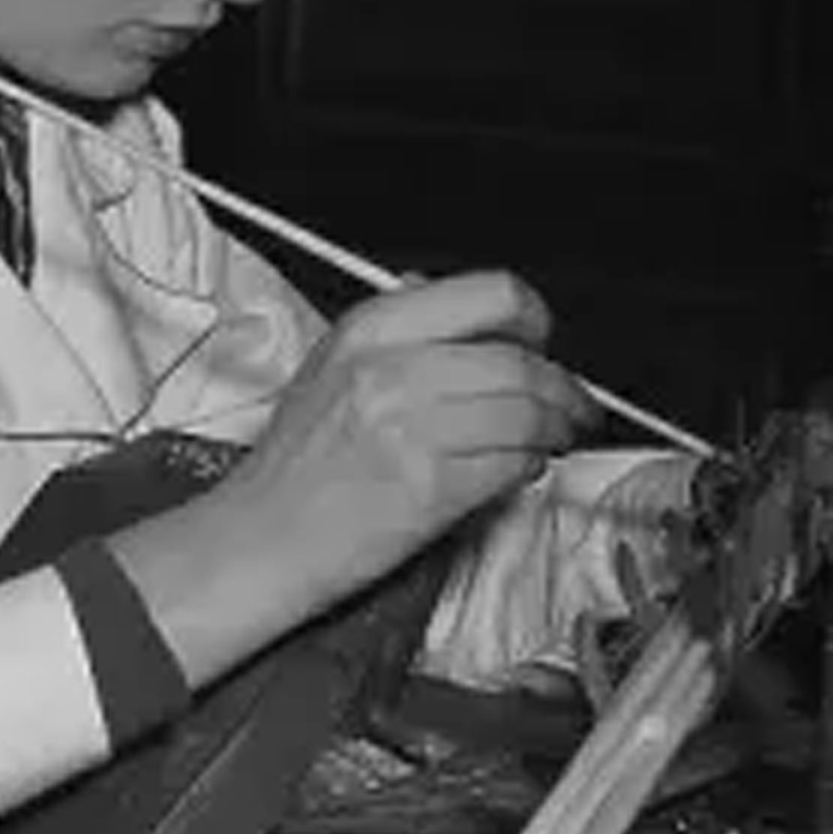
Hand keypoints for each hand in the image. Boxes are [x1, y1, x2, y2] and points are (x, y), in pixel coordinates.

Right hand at [225, 270, 590, 602]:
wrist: (262, 538)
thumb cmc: (296, 464)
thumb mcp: (332, 369)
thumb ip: (404, 333)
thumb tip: (482, 318)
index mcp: (367, 330)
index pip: (494, 295)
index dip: (534, 323)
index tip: (540, 345)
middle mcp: (389, 370)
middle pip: (522, 363)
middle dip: (564, 390)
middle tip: (570, 407)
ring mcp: (411, 429)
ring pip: (529, 414)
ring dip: (554, 432)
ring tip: (548, 441)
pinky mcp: (433, 488)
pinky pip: (515, 466)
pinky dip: (529, 469)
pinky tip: (516, 471)